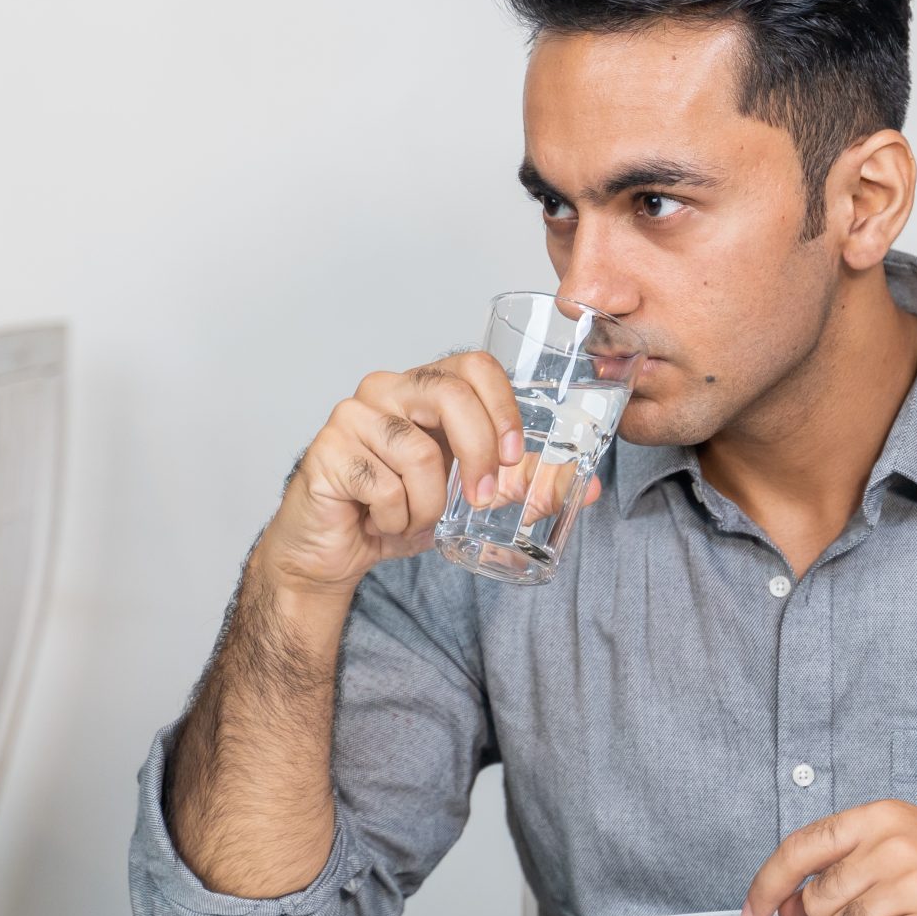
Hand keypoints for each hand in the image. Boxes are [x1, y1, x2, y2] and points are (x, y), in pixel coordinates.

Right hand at [254, 354, 596, 597]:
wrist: (336, 550)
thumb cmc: (402, 510)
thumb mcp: (473, 496)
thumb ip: (528, 486)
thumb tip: (589, 489)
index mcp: (426, 387)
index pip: (474, 365)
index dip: (503, 405)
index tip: (515, 455)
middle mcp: (388, 389)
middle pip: (449, 394)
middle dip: (479, 451)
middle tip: (483, 497)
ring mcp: (353, 416)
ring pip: (417, 452)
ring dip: (429, 503)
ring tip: (417, 518)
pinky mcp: (327, 451)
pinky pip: (382, 485)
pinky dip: (395, 518)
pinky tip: (382, 522)